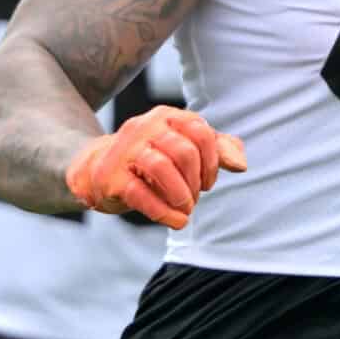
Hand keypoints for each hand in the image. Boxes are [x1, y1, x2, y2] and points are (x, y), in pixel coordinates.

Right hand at [64, 105, 246, 229]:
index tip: (208, 182)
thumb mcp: (185, 150)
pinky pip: (141, 194)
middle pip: (184, 152)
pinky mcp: (111, 177)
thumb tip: (241, 165)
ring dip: (181, 196)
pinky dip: (164, 212)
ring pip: (161, 168)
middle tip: (194, 198)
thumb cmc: (151, 161)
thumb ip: (217, 150)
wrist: (98, 172)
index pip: (201, 133)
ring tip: (185, 209)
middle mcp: (143, 127)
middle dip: (196, 182)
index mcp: (166, 117)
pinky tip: (176, 222)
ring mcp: (124, 151)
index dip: (212, 162)